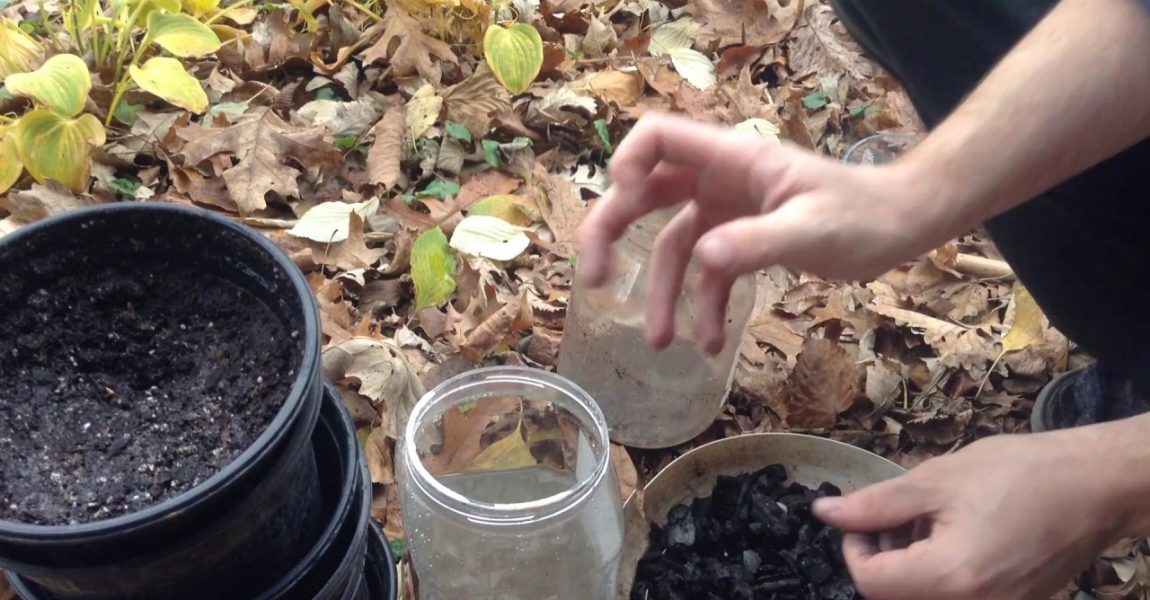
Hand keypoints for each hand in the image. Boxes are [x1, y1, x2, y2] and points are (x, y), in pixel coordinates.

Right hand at [577, 112, 948, 353]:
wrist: (902, 228)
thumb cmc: (864, 215)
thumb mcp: (811, 229)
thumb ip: (756, 243)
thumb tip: (703, 260)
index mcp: (731, 159)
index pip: (658, 137)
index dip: (628, 164)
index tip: (624, 205)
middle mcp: (719, 181)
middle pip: (644, 194)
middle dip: (612, 234)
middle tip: (593, 279)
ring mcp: (728, 212)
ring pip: (673, 246)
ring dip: (664, 293)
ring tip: (660, 343)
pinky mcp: (743, 242)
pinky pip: (709, 274)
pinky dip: (706, 307)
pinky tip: (712, 344)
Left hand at [812, 431, 1124, 599]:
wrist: (1094, 485)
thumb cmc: (1019, 474)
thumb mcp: (935, 481)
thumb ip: (874, 505)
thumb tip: (825, 514)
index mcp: (949, 578)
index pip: (870, 583)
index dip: (853, 548)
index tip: (862, 519)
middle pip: (894, 596)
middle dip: (882, 557)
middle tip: (894, 516)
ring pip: (923, 597)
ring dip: (909, 564)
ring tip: (928, 520)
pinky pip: (956, 597)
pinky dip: (940, 571)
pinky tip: (954, 535)